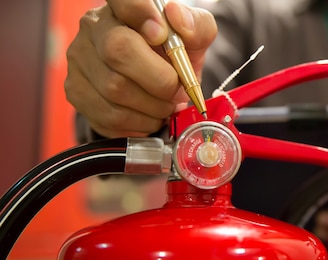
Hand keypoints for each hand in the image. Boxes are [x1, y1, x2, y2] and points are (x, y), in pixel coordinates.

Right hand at [65, 0, 216, 137]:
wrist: (155, 86)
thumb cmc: (173, 57)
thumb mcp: (194, 38)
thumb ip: (195, 26)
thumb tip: (177, 17)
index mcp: (122, 8)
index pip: (123, 0)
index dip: (141, 15)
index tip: (162, 35)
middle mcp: (93, 27)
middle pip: (118, 50)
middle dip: (159, 79)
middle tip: (177, 90)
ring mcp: (80, 59)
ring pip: (115, 89)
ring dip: (152, 106)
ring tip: (166, 105)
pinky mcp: (76, 91)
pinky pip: (109, 115)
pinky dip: (138, 123)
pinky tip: (149, 115)